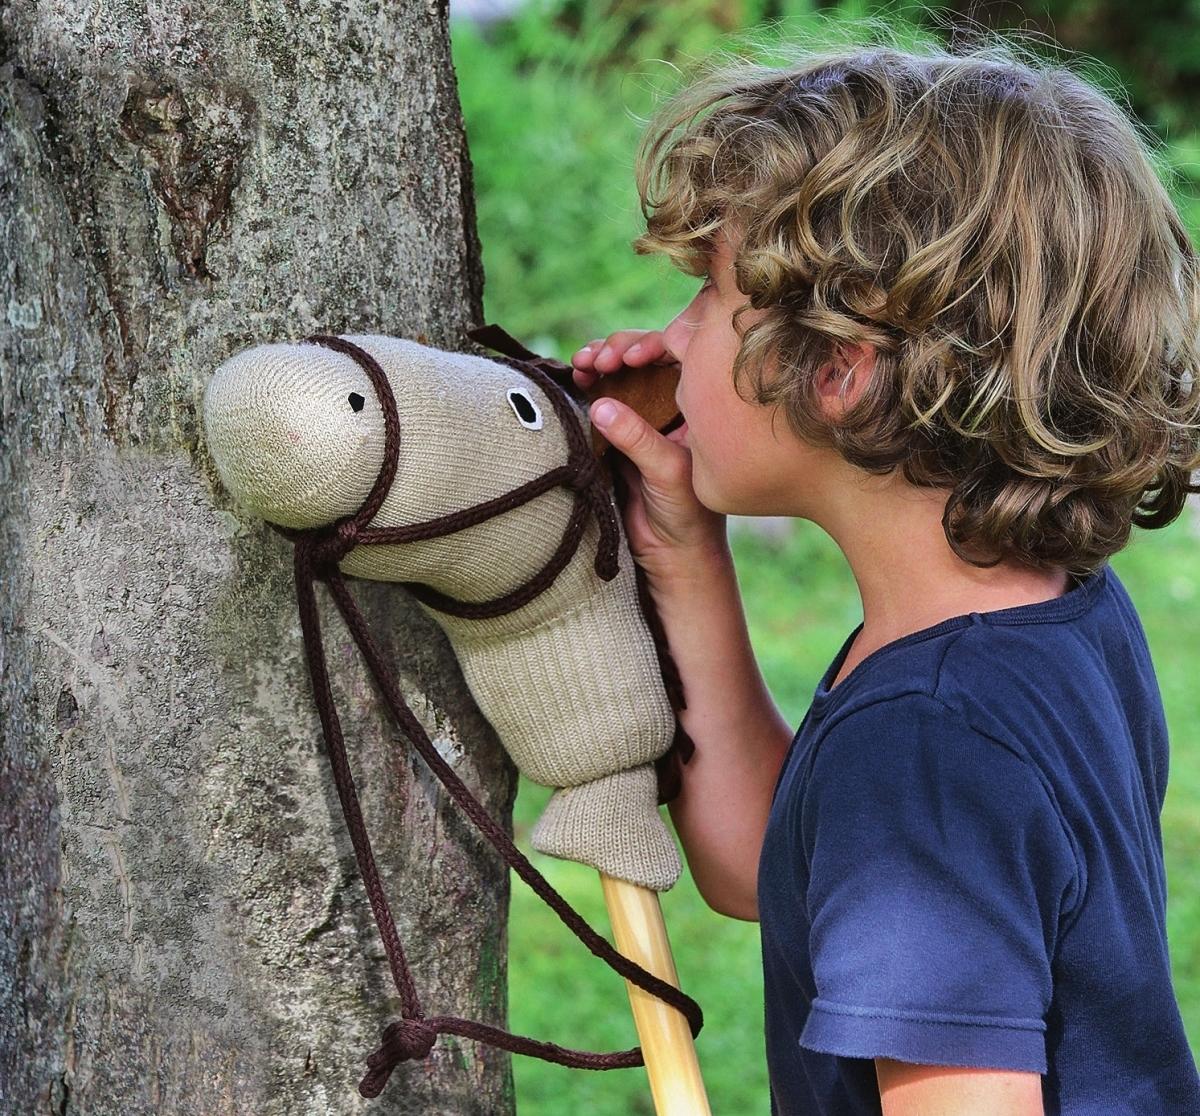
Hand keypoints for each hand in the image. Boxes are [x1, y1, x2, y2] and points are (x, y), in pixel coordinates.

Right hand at [573, 330, 727, 585]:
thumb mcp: (667, 471)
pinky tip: (577, 377)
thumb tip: (600, 405)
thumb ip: (637, 438)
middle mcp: (673, 404)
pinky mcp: (618, 433)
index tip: (630, 357)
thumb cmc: (688, 514)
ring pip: (620, 374)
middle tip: (598, 358)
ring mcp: (644, 416)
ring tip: (583, 363)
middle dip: (618, 350)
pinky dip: (588, 385)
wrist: (672, 553)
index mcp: (699, 406)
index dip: (652, 345)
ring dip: (600, 362)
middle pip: (645, 358)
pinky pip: (601, 398)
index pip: (679, 356)